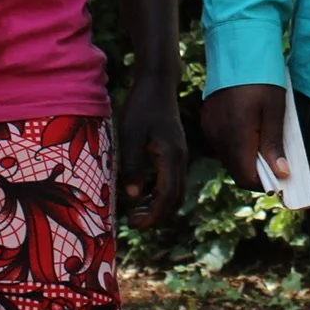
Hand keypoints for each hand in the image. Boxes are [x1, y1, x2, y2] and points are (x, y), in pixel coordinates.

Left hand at [117, 76, 188, 231]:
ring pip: (176, 191)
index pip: (166, 196)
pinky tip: (144, 195)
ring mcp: (180, 155)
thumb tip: (134, 196)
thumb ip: (132, 165)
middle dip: (157, 216)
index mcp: (171, 157)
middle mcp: (180, 159)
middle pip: (175, 199)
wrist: (157, 84)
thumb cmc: (141, 107)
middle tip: (134, 223)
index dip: (153, 215)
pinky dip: (161, 194)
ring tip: (137, 213)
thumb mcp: (130, 135)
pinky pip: (173, 181)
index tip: (135, 225)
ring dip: (159, 206)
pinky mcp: (175, 152)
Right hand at [200, 82, 288, 189]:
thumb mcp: (275, 110)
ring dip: (247, 157)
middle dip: (257, 171)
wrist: (238, 48)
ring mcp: (210, 128)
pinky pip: (222, 143)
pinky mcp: (208, 120)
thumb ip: (274, 144)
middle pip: (236, 170)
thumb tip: (281, 174)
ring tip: (266, 142)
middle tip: (278, 160)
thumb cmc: (262, 77)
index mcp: (235, 134)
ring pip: (229, 157)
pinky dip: (237, 145)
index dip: (264, 182)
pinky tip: (251, 131)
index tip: (282, 178)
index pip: (246, 176)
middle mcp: (218, 135)